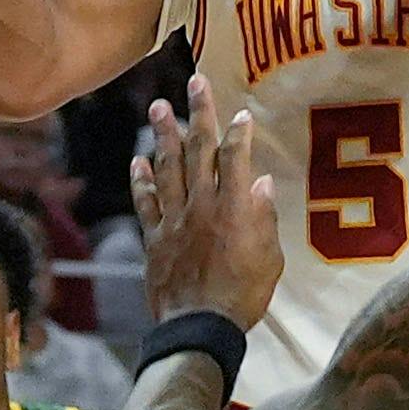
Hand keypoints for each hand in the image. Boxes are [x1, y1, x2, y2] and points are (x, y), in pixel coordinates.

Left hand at [132, 73, 281, 330]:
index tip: (243, 113)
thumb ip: (264, 219)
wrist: (199, 327)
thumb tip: (260, 183)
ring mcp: (175, 220)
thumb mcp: (270, 259)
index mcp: (234, 209)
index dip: (240, 134)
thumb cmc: (243, 296)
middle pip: (200, 151)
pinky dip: (141, 181)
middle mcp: (202, 205)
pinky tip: (138, 160)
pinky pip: (146, 203)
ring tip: (158, 107)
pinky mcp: (155, 238)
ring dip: (164, 135)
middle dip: (200, 114)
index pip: (236, 159)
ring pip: (168, 168)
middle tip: (195, 82)